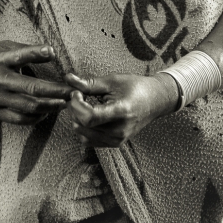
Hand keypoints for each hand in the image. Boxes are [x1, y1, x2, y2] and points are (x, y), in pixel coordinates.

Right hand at [0, 41, 72, 124]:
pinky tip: (46, 113)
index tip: (52, 52)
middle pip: (31, 88)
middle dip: (55, 91)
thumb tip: (49, 52)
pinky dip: (35, 117)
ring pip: (28, 106)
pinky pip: (18, 118)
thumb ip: (22, 50)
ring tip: (64, 104)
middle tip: (72, 92)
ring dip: (49, 106)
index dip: (36, 53)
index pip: (20, 55)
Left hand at [65, 71, 179, 147]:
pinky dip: (85, 129)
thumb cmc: (135, 87)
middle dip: (74, 109)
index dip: (76, 104)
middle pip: (83, 126)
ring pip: (82, 135)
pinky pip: (89, 141)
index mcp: (121, 112)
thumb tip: (68, 78)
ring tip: (86, 105)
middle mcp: (119, 130)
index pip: (89, 117)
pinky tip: (91, 115)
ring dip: (78, 119)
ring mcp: (117, 140)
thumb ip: (89, 83)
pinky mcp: (115, 144)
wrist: (154, 101)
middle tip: (79, 95)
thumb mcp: (112, 81)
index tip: (76, 93)